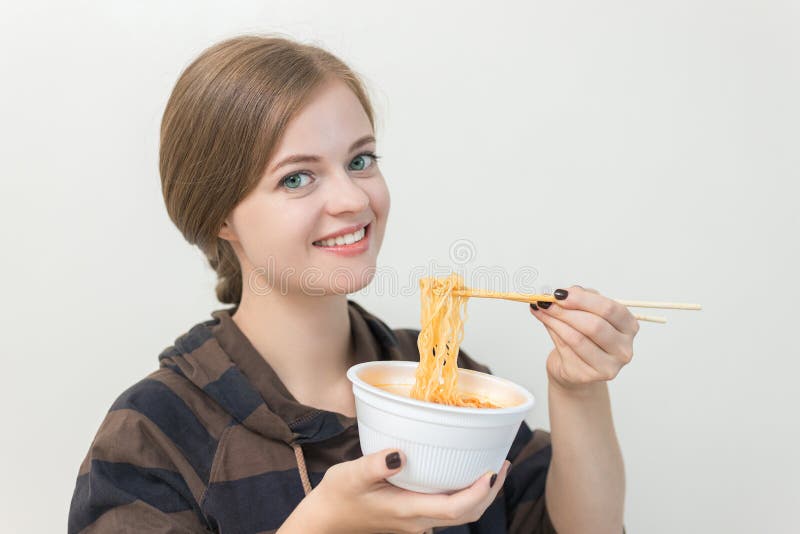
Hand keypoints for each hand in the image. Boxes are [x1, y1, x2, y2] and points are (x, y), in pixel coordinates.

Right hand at [284, 448, 510, 533]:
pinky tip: (460, 473)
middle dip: (489, 492)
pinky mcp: (411, 517)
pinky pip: (445, 509)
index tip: (492, 470)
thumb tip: (399, 455)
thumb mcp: (350, 475)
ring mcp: (415, 522)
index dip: (479, 492)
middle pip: (465, 514)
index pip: (454, 509)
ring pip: (457, 514)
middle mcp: (417, 521)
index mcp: (407, 511)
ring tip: (490, 467)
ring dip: (479, 494)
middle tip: (502, 463)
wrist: (323, 523)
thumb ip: (374, 465)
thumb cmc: (336, 497)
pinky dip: (462, 494)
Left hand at [529, 285, 638, 391]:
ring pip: (578, 338)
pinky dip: (552, 332)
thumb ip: (578, 299)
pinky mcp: (588, 376)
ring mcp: (608, 366)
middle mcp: (623, 348)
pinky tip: (545, 321)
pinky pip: (567, 350)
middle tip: (546, 302)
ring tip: (540, 308)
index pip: (610, 309)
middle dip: (566, 311)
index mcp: (628, 326)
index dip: (583, 300)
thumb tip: (563, 293)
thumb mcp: (585, 311)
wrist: (572, 365)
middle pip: (595, 326)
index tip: (560, 293)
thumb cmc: (583, 335)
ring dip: (555, 320)